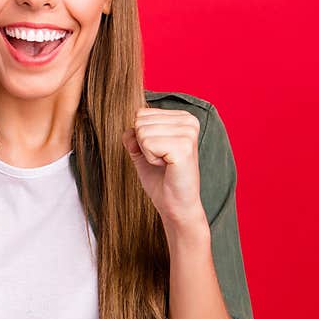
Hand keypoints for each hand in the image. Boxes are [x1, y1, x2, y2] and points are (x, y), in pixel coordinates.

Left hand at [122, 108, 207, 228]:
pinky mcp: (184, 147)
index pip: (142, 113)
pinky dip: (150, 159)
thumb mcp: (142, 151)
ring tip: (165, 163)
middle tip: (161, 160)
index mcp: (183, 118)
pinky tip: (167, 166)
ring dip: (147, 153)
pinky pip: (147, 144)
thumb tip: (129, 129)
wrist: (176, 205)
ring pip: (142, 132)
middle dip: (143, 144)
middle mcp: (189, 121)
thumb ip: (133, 135)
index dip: (142, 137)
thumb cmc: (161, 179)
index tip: (159, 152)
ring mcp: (188, 133)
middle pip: (140, 121)